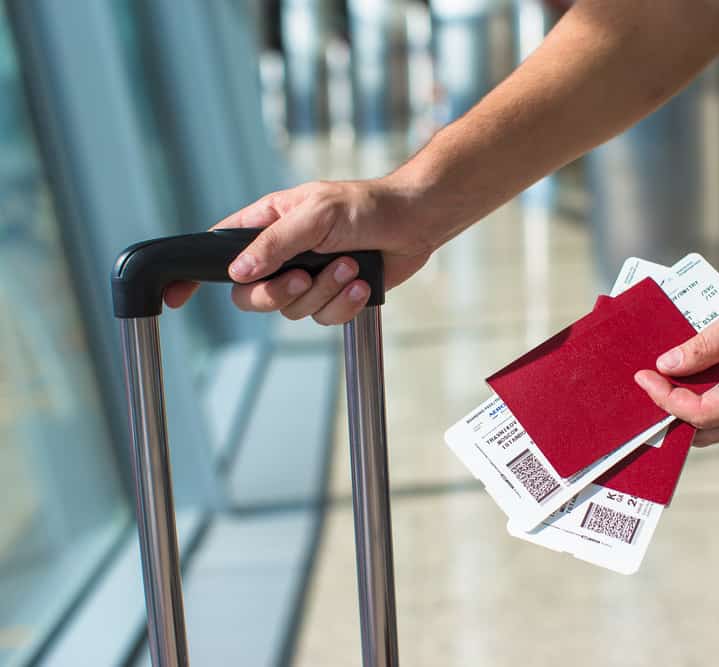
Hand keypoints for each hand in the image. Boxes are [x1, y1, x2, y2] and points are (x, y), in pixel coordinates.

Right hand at [163, 178, 437, 323]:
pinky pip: (324, 318)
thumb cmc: (366, 206)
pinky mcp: (333, 295)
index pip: (216, 251)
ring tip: (351, 266)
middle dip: (280, 293)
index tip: (175, 296)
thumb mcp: (316, 215)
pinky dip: (344, 304)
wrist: (416, 223)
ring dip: (325, 292)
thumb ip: (275, 244)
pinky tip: (361, 284)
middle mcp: (281, 254)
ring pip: (291, 310)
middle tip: (306, 276)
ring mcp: (307, 277)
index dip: (192, 274)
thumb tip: (239, 273)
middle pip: (250, 295)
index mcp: (266, 225)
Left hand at [634, 271, 718, 445]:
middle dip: (671, 410)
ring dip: (686, 406)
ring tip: (661, 378)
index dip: (667, 398)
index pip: (702, 413)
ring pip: (717, 425)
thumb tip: (669, 364)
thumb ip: (707, 344)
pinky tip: (688, 376)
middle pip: (706, 429)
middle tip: (645, 382)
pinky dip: (704, 399)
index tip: (644, 376)